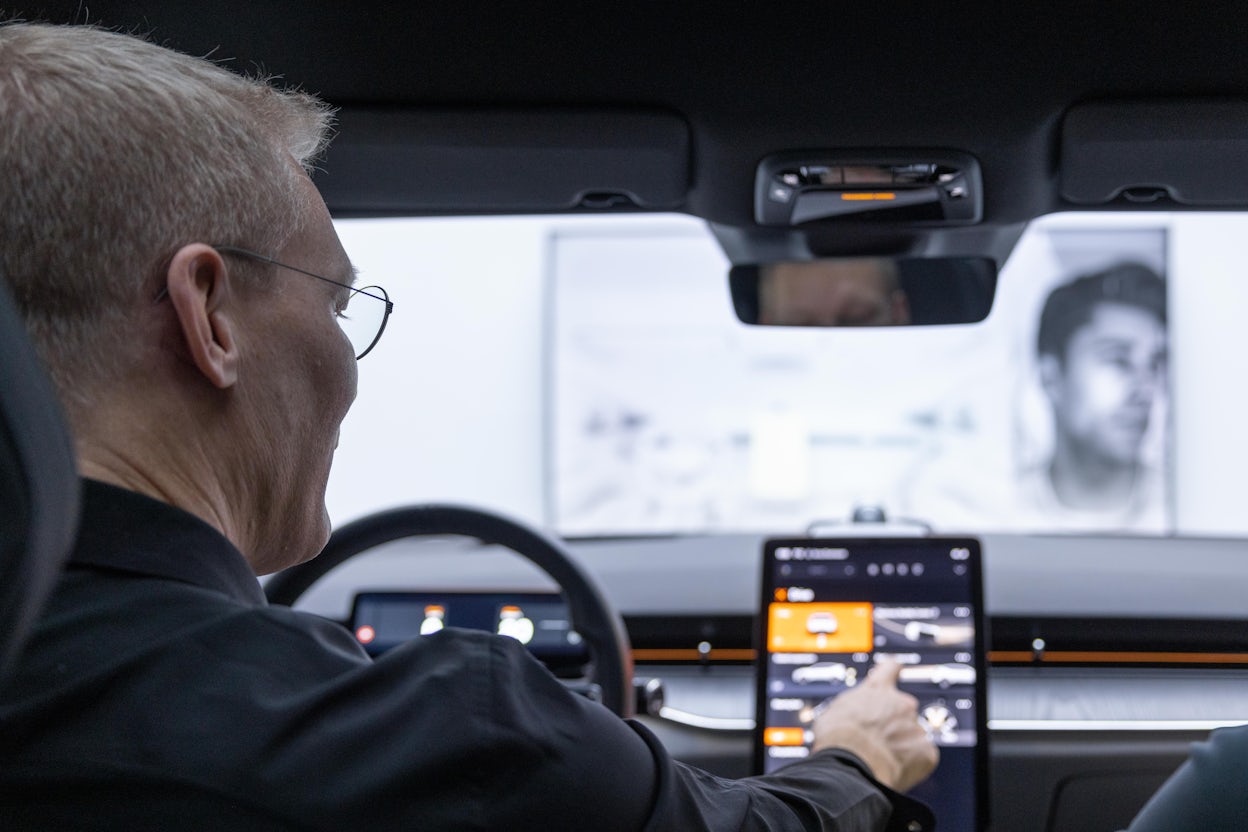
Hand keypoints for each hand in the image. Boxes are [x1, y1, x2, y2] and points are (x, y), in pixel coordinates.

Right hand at [810, 658, 938, 791]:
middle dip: (894, 724)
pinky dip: (912, 765)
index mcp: (877, 689)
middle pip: (903, 710)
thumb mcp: (836, 711)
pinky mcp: (926, 752)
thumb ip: (855, 708)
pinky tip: (894, 770)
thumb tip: (855, 717)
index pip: (889, 669)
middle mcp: (901, 703)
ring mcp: (916, 727)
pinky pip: (922, 757)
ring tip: (880, 760)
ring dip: (901, 746)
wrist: (852, 763)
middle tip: (877, 741)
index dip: (892, 671)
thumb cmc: (838, 738)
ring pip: (911, 736)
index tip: (895, 670)